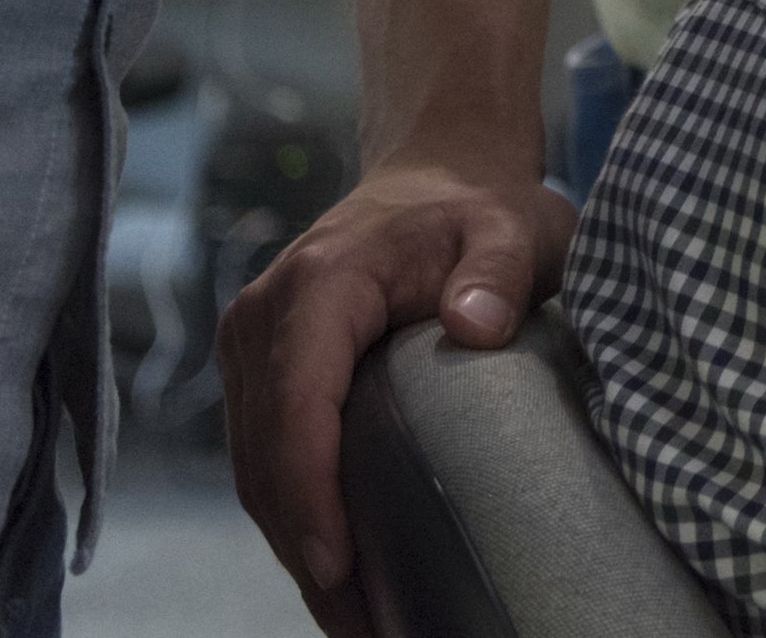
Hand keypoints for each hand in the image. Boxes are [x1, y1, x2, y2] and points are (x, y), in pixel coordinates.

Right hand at [220, 150, 572, 637]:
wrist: (436, 174)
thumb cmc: (480, 207)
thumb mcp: (513, 228)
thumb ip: (499, 271)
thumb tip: (472, 326)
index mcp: (318, 287)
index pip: (296, 407)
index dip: (309, 495)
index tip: (339, 565)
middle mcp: (263, 318)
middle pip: (266, 457)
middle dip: (306, 550)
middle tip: (362, 625)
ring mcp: (252, 346)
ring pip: (255, 470)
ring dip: (296, 548)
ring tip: (355, 619)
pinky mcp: (261, 371)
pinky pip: (265, 457)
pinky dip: (293, 516)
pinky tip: (338, 568)